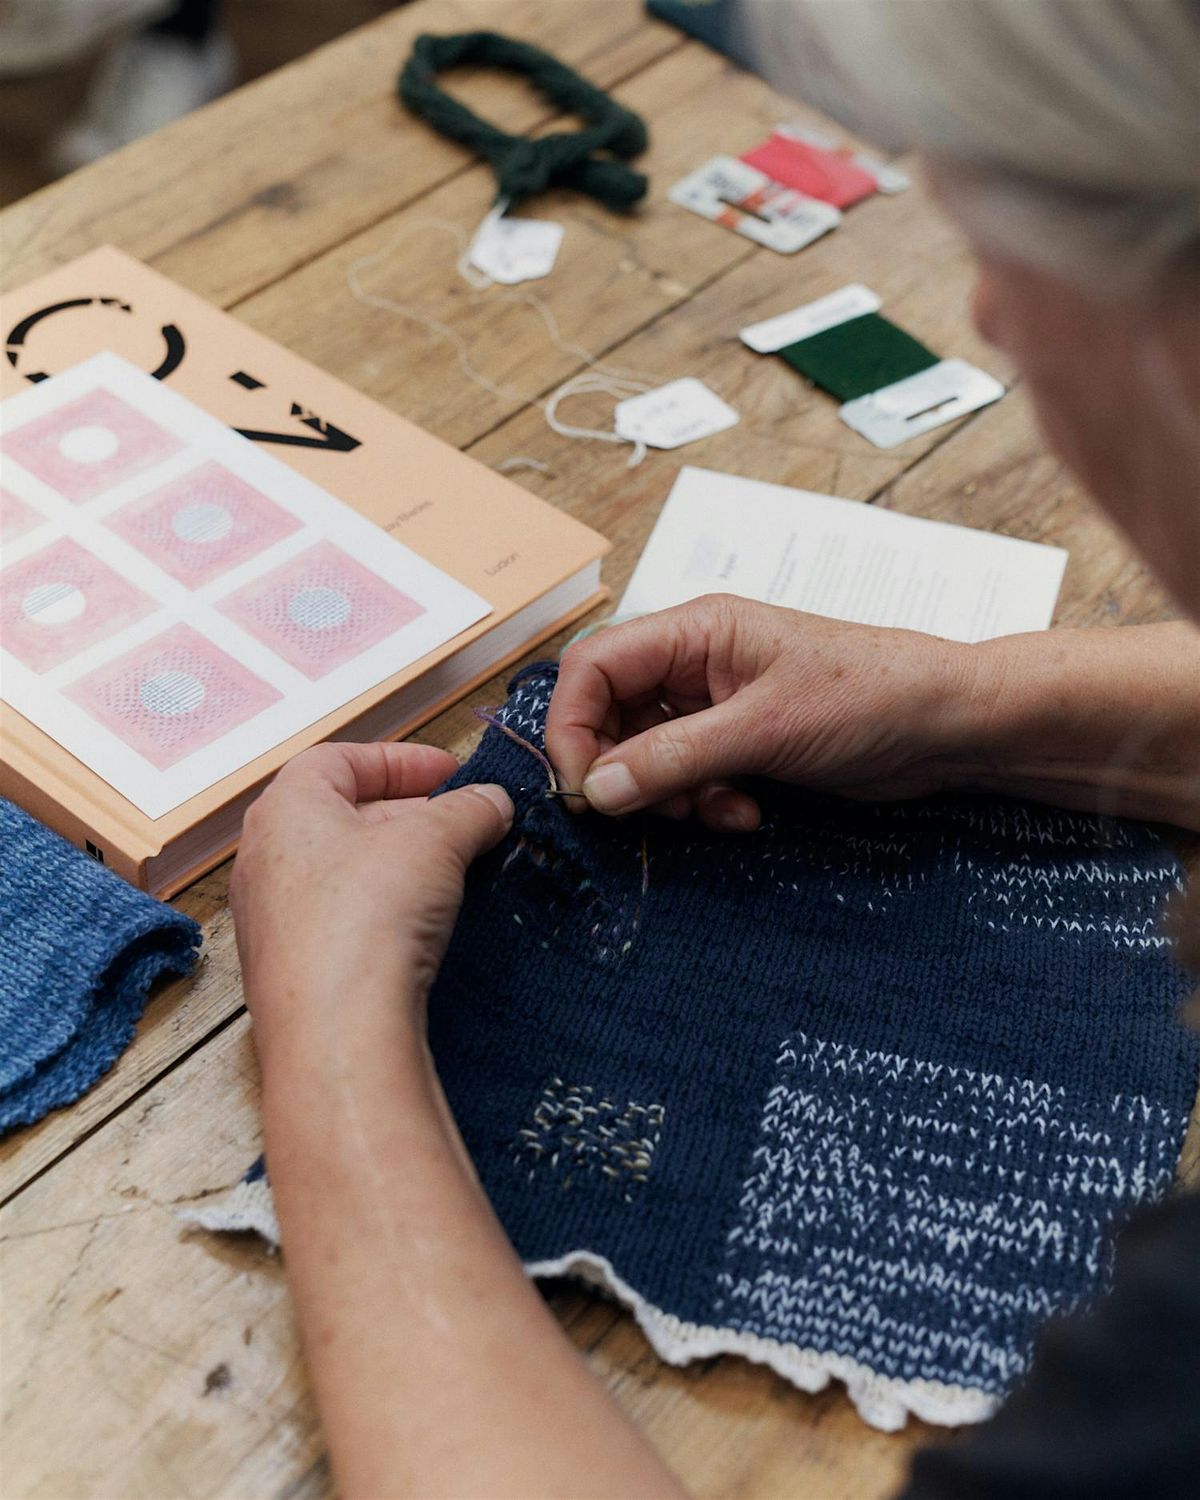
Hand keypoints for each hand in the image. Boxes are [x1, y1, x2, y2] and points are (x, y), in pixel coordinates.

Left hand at [230, 741, 511, 1054]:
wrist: (337, 1030)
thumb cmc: (369, 914)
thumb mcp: (435, 842)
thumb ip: (467, 811)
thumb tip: (492, 801)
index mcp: (284, 809)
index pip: (339, 760)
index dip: (400, 760)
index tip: (451, 774)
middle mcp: (263, 859)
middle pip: (341, 815)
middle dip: (409, 813)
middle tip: (464, 823)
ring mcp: (271, 919)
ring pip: (342, 871)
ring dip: (398, 864)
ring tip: (455, 873)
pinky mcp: (290, 970)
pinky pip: (339, 920)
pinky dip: (382, 909)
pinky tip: (424, 926)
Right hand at [546, 595, 972, 830]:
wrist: (947, 725)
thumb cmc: (870, 695)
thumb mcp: (764, 729)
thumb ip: (674, 757)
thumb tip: (596, 789)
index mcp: (694, 630)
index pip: (591, 668)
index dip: (572, 727)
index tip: (585, 788)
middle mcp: (695, 662)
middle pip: (610, 714)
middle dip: (622, 770)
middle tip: (646, 812)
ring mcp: (716, 704)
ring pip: (646, 754)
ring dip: (667, 795)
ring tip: (712, 811)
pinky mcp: (740, 743)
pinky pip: (688, 777)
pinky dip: (703, 803)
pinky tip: (744, 814)